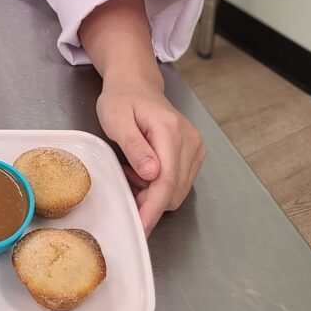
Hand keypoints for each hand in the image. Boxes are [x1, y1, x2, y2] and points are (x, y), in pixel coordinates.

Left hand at [96, 81, 204, 235]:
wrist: (135, 84)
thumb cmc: (121, 99)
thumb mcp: (116, 119)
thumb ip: (134, 146)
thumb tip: (152, 174)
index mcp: (170, 129)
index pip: (167, 179)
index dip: (154, 207)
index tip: (141, 227)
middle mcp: (189, 139)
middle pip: (174, 189)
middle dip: (149, 201)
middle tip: (124, 185)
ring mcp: (195, 146)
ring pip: (178, 190)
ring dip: (153, 192)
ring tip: (131, 170)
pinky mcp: (194, 152)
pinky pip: (179, 182)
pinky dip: (159, 185)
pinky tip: (142, 170)